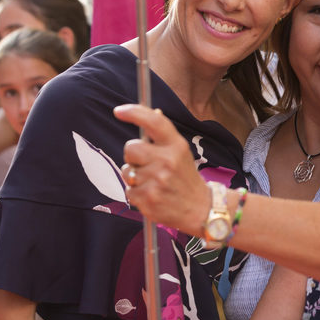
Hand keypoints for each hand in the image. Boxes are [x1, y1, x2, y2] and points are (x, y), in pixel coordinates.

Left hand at [114, 105, 211, 236]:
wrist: (200, 208)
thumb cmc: (185, 178)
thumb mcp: (181, 152)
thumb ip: (163, 136)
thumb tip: (149, 112)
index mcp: (176, 145)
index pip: (154, 122)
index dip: (134, 113)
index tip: (119, 111)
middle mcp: (167, 161)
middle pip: (130, 148)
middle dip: (133, 156)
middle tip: (146, 164)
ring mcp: (157, 181)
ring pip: (127, 171)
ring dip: (134, 177)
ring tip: (152, 183)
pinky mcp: (148, 199)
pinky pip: (128, 191)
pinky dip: (137, 194)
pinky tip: (152, 195)